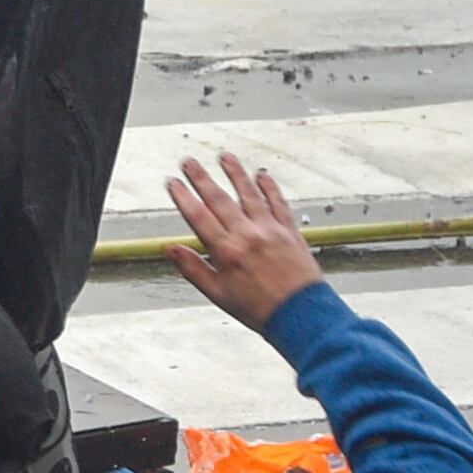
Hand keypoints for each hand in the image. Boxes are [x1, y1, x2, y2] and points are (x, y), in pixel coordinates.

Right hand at [165, 153, 322, 329]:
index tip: (173, 184)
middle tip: (190, 163)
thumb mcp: (219, 294)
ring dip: (235, 173)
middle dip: (201, 178)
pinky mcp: (290, 231)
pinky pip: (278, 202)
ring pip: (249, 194)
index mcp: (227, 252)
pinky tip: (262, 175)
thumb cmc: (261, 309)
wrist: (301, 315)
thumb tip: (171, 250)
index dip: (183, 197)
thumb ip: (193, 268)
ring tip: (224, 157)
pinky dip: (269, 187)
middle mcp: (248, 235)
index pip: (198, 216)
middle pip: (219, 199)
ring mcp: (270, 230)